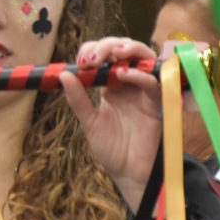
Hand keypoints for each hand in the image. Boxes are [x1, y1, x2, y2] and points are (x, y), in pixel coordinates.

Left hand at [60, 38, 160, 212]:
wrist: (129, 174)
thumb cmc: (111, 149)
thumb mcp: (89, 122)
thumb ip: (78, 99)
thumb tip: (63, 74)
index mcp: (110, 85)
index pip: (104, 55)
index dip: (93, 50)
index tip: (81, 60)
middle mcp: (128, 83)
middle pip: (124, 49)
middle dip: (109, 45)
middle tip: (95, 57)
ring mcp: (143, 91)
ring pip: (143, 57)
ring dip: (129, 49)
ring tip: (114, 54)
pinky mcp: (156, 103)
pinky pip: (152, 82)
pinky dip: (139, 74)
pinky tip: (124, 74)